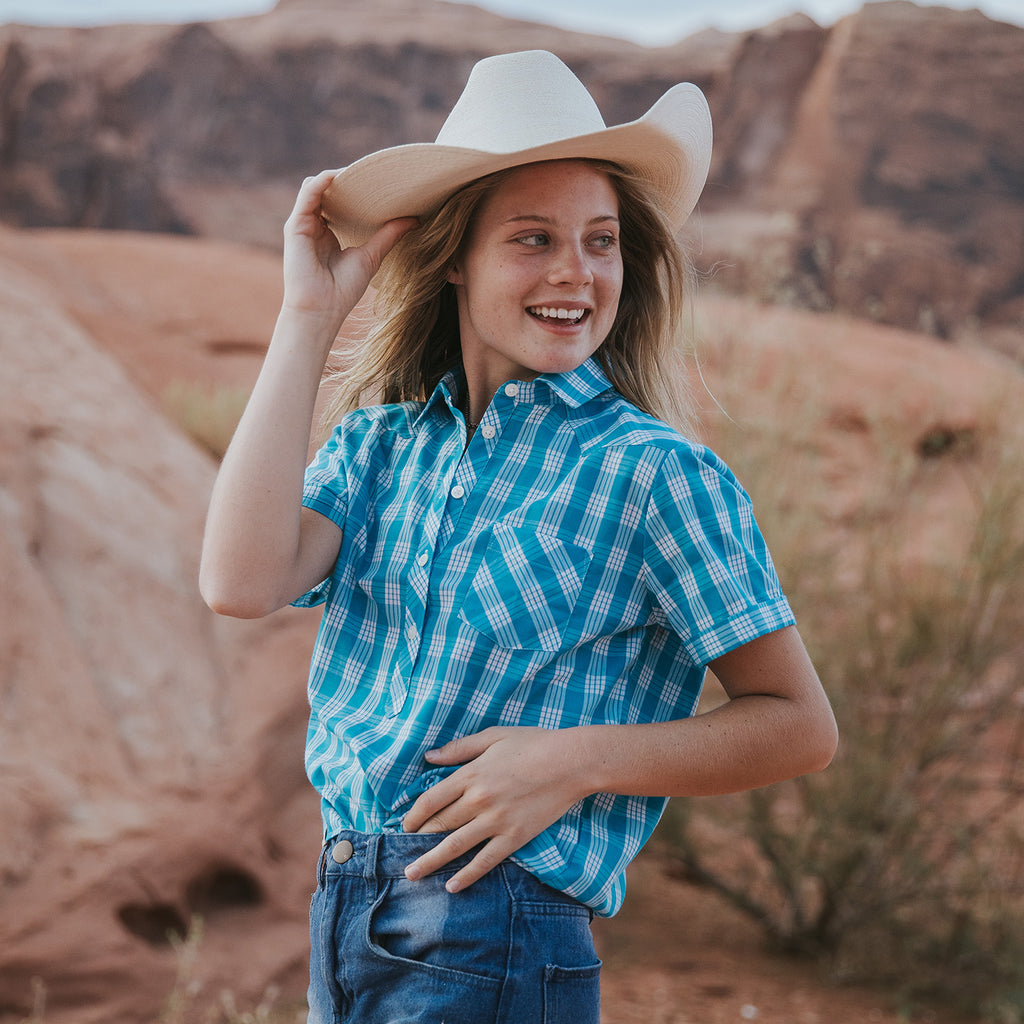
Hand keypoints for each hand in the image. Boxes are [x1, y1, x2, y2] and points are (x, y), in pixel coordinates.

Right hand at [281, 169, 416, 327]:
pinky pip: (307, 195)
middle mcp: (315, 226)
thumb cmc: (343, 289)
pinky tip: (336, 176)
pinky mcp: (295, 226)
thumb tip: (415, 219)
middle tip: (372, 172)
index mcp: (330, 233)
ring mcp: (304, 225)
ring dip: (334, 177)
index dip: (357, 189)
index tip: (379, 181)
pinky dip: (321, 183)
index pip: (340, 201)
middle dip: (347, 179)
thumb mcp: (372, 255)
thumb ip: (389, 235)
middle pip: (329, 192)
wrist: (322, 309)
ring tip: (356, 170)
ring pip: (316, 188)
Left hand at [402, 727, 590, 892]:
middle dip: (416, 841)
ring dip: (431, 862)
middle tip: (400, 856)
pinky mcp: (515, 837)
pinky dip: (468, 875)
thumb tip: (428, 757)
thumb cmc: (533, 743)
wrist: (571, 762)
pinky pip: (486, 860)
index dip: (413, 815)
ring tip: (412, 875)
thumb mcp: (493, 736)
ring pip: (455, 846)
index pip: (431, 800)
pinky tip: (453, 886)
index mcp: (471, 774)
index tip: (404, 825)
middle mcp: (478, 800)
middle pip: (439, 825)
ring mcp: (497, 821)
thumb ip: (459, 748)